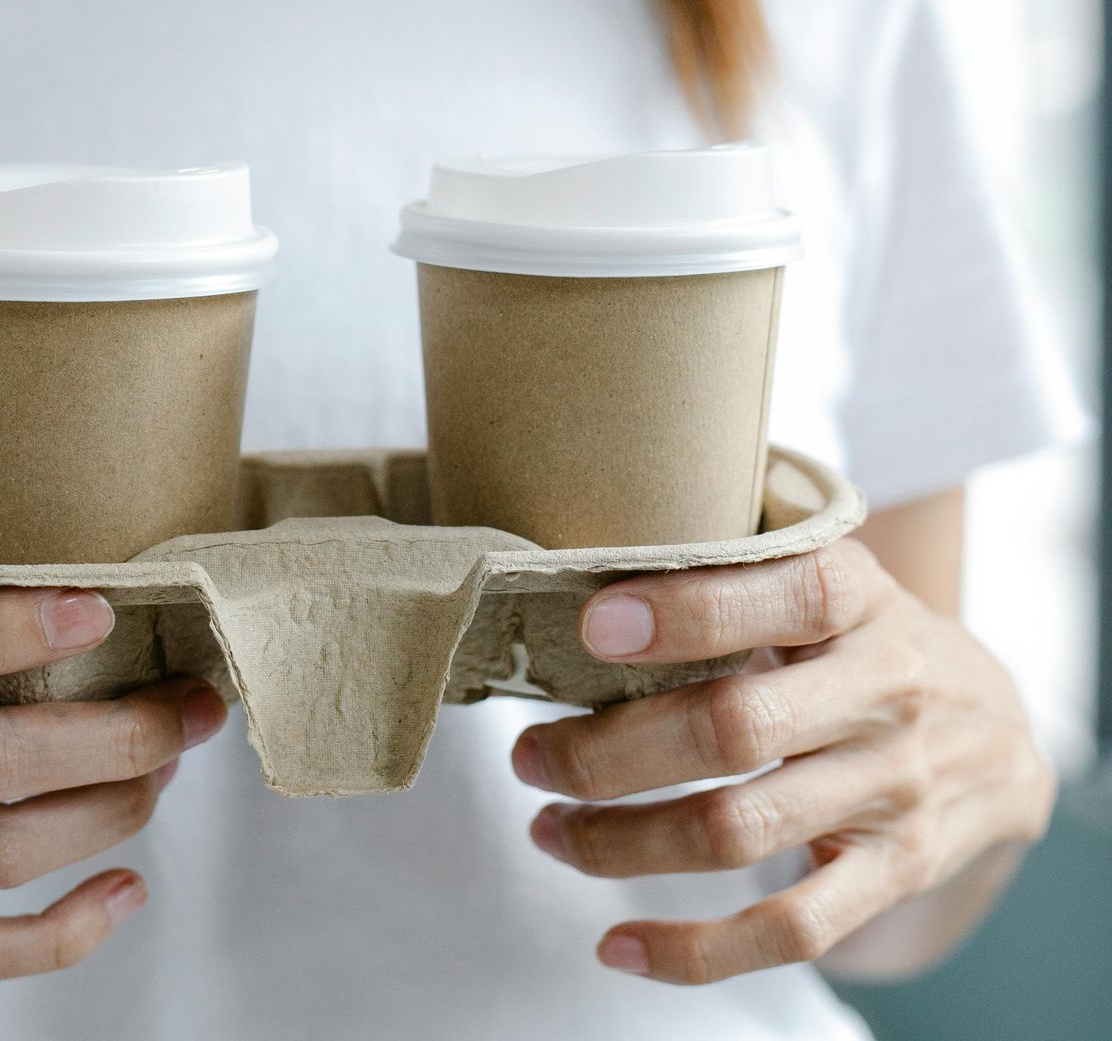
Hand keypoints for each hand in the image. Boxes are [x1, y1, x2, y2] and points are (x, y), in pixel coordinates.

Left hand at [510, 540, 1054, 983]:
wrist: (999, 728)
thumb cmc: (861, 639)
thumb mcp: (824, 579)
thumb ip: (731, 575)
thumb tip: (579, 592)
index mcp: (860, 598)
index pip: (786, 595)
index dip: (687, 613)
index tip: (590, 628)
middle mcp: (887, 691)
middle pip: (731, 730)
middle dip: (606, 752)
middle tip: (527, 757)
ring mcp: (894, 788)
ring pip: (737, 831)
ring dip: (619, 840)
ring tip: (549, 828)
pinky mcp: (897, 870)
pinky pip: (793, 927)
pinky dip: (698, 950)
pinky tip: (619, 945)